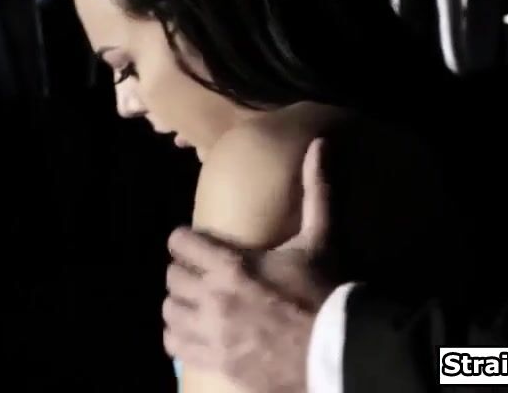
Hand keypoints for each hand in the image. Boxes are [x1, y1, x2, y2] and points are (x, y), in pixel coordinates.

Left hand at [162, 138, 335, 392]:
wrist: (338, 351)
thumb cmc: (326, 292)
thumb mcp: (321, 239)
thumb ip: (316, 191)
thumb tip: (319, 146)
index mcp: (231, 265)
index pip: (180, 242)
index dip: (185, 239)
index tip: (194, 241)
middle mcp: (213, 298)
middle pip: (172, 277)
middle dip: (183, 270)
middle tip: (197, 271)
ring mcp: (211, 334)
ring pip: (170, 311)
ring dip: (178, 303)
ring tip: (193, 300)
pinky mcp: (216, 362)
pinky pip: (176, 346)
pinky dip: (179, 336)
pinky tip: (192, 331)